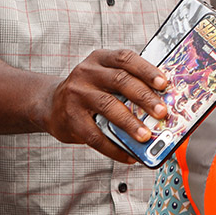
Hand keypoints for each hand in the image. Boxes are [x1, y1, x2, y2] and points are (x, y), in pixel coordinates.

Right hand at [38, 49, 167, 162]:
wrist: (51, 104)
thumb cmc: (90, 91)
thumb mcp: (105, 77)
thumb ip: (129, 83)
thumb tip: (162, 103)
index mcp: (100, 59)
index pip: (126, 59)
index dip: (147, 70)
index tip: (164, 83)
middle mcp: (87, 73)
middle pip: (120, 81)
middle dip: (144, 97)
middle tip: (162, 112)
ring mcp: (76, 94)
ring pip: (108, 106)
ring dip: (130, 123)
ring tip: (146, 136)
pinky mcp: (71, 118)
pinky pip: (95, 135)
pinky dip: (114, 148)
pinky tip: (128, 155)